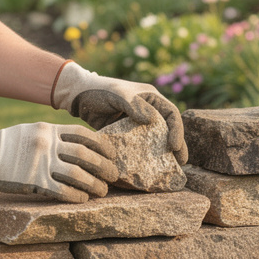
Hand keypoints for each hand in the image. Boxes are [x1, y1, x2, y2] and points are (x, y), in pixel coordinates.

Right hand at [0, 122, 117, 202]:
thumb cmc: (9, 143)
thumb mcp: (33, 130)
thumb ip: (54, 136)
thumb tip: (78, 145)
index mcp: (50, 130)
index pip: (84, 135)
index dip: (102, 146)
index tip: (112, 154)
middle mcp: (49, 145)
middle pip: (86, 155)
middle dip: (104, 166)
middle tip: (113, 176)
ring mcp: (42, 164)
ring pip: (78, 175)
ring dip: (94, 185)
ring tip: (102, 191)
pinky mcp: (34, 182)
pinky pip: (62, 191)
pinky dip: (76, 196)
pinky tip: (83, 199)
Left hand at [51, 62, 186, 163]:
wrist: (78, 96)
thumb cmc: (99, 90)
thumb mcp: (118, 94)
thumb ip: (134, 105)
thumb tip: (153, 121)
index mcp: (151, 98)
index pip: (171, 114)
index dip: (176, 130)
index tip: (173, 146)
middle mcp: (148, 111)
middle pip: (168, 129)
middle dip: (176, 145)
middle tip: (181, 162)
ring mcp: (137, 124)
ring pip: (155, 139)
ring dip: (162, 153)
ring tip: (170, 168)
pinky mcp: (126, 135)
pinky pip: (138, 146)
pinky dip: (144, 156)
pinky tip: (146, 168)